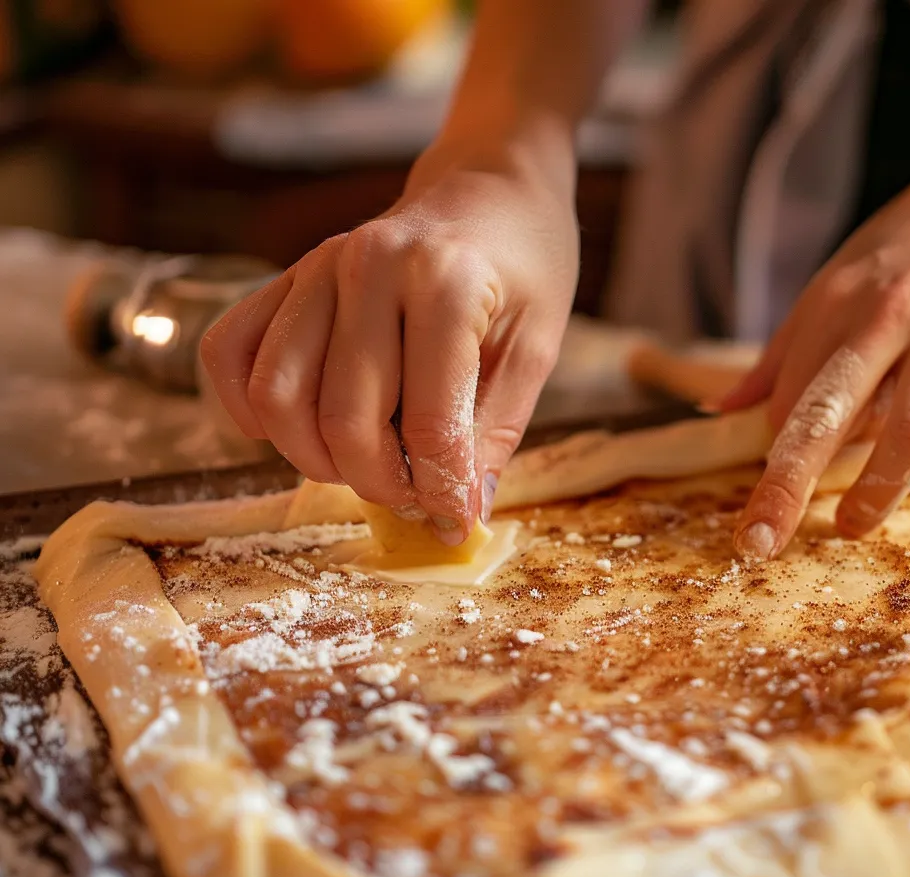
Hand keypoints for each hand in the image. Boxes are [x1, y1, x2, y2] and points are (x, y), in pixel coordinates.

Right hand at [201, 131, 577, 543]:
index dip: (440, 488)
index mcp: (444, 282)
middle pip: (344, 420)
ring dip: (316, 458)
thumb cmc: (526, 262)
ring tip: (368, 464)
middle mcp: (366, 267)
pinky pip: (228, 354)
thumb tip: (462, 512)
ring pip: (277, 398)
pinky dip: (248, 408)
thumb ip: (497, 429)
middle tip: (415, 494)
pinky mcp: (284, 277)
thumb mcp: (538, 345)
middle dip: (381, 483)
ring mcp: (314, 268)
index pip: (428, 421)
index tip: (457, 516)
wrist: (490, 185)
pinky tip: (298, 428)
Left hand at [722, 140, 909, 556]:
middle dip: (789, 482)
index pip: (790, 394)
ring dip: (877, 489)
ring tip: (849, 525)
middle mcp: (891, 316)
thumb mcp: (835, 281)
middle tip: (758, 540)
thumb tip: (719, 411)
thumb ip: (780, 355)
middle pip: (833, 413)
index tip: (756, 499)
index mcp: (838, 297)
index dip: (772, 452)